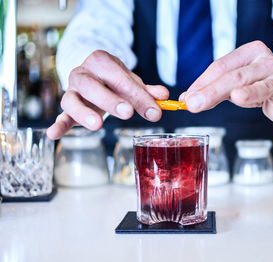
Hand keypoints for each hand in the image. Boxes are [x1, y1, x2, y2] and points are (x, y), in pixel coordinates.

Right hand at [47, 50, 168, 139]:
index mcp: (101, 61)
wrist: (94, 73)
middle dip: (110, 100)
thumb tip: (164, 96)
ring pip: (72, 100)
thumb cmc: (115, 79)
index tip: (154, 112)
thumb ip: (147, 90)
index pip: (120, 79)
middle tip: (128, 112)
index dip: (138, 95)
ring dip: (84, 113)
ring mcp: (72, 90)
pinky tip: (53, 134)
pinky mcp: (67, 106)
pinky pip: (61, 115)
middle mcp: (82, 73)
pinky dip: (58, 125)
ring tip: (98, 125)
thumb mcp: (132, 82)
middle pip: (92, 86)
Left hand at [180, 41, 272, 122]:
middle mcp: (264, 61)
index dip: (202, 83)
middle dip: (213, 91)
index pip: (220, 67)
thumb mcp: (235, 84)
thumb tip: (187, 99)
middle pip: (235, 76)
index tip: (187, 98)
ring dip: (250, 93)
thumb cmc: (260, 83)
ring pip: (261, 87)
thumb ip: (214, 90)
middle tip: (195, 104)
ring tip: (237, 97)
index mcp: (247, 54)